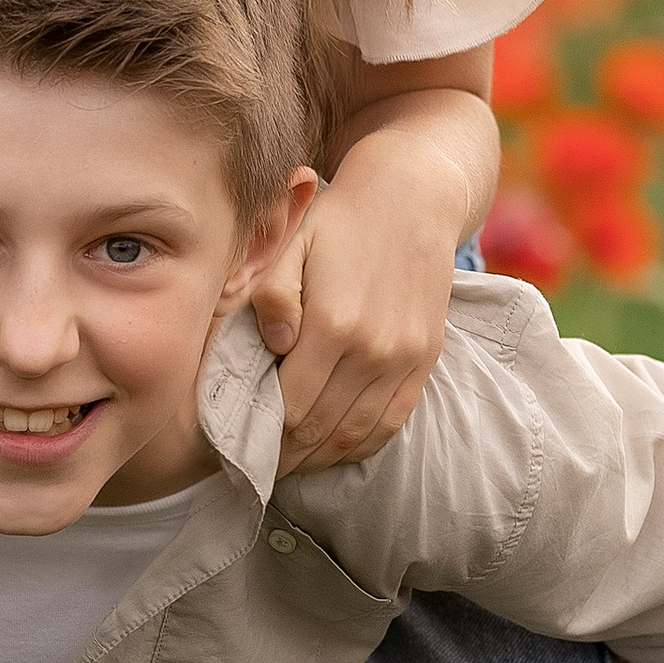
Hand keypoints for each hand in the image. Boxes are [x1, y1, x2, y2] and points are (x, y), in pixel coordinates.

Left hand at [254, 155, 456, 475]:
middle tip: (255, 464)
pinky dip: (361, 444)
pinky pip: (392, 420)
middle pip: (318, 426)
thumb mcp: (292, 241)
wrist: (413, 198)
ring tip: (289, 462)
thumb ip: (272, 294)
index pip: (288, 403)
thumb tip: (274, 345)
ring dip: (318, 457)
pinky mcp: (425, 359)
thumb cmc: (340, 220)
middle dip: (283, 452)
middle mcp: (372, 349)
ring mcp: (404, 358)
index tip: (238, 444)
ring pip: (355, 433)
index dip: (260, 432)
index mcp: (333, 323)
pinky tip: (334, 449)